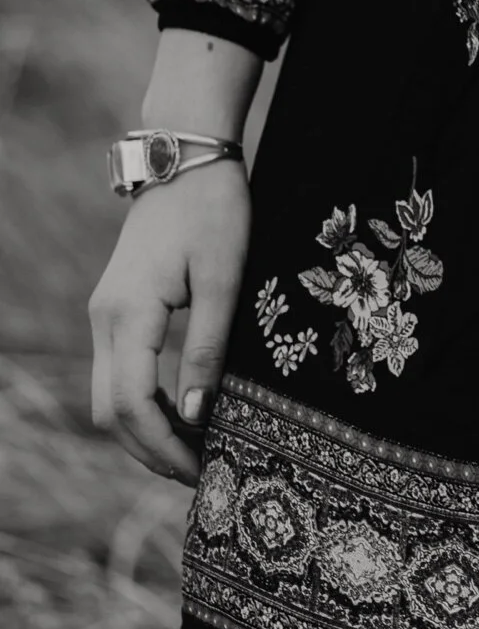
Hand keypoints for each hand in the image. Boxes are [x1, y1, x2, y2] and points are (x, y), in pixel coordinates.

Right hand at [88, 158, 248, 484]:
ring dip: (145, 429)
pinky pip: (118, 372)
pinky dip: (143, 402)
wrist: (186, 156)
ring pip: (108, 395)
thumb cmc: (214, 210)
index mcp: (128, 313)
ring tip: (195, 449)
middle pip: (109, 411)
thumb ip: (206, 347)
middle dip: (150, 449)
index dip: (162, 445)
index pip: (129, 404)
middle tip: (200, 472)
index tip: (202, 468)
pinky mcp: (117, 309)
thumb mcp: (224, 278)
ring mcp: (105, 314)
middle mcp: (104, 319)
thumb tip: (195, 413)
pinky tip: (181, 411)